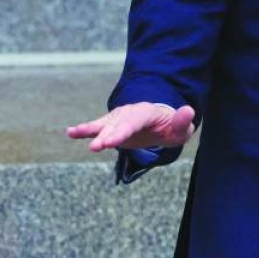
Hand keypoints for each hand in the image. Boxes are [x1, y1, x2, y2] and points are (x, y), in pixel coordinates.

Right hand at [66, 102, 196, 152]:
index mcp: (147, 113)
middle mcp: (130, 113)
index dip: (123, 131)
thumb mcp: (181, 128)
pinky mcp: (111, 126)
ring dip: (91, 130)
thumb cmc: (171, 127)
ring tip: (74, 133)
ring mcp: (119, 118)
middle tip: (96, 147)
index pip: (134, 122)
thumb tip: (188, 110)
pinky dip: (84, 129)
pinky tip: (70, 132)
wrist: (161, 121)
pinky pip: (97, 127)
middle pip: (117, 124)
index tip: (112, 142)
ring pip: (104, 124)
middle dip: (107, 135)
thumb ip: (183, 122)